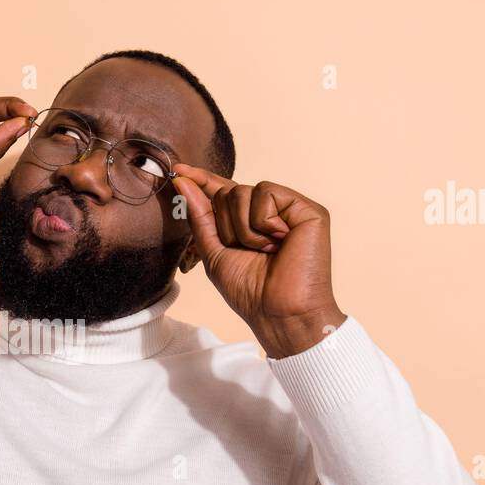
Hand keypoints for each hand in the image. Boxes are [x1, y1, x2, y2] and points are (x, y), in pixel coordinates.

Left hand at [170, 164, 346, 358]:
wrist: (278, 313)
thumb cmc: (250, 292)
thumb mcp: (213, 253)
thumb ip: (200, 217)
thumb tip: (183, 182)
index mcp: (248, 222)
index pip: (222, 193)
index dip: (201, 180)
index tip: (177, 171)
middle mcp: (269, 213)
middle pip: (228, 191)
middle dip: (226, 225)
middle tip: (247, 251)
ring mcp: (288, 209)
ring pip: (243, 191)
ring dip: (243, 229)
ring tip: (265, 251)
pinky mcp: (307, 209)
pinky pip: (267, 193)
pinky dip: (263, 221)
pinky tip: (279, 241)